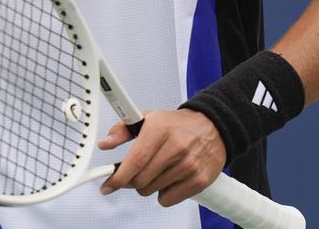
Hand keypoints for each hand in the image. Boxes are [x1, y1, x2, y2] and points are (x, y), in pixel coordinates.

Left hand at [97, 109, 227, 207]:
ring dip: (147, 186)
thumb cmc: (178, 125)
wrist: (213, 127)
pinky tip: (169, 179)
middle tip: (131, 175)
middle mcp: (176, 147)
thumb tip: (105, 144)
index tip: (108, 185)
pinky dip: (163, 194)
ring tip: (156, 170)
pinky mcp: (199, 180)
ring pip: (152, 191)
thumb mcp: (149, 119)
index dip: (118, 176)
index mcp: (160, 129)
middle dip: (130, 181)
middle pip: (141, 180)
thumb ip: (122, 130)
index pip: (135, 160)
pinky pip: (168, 200)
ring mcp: (189, 165)